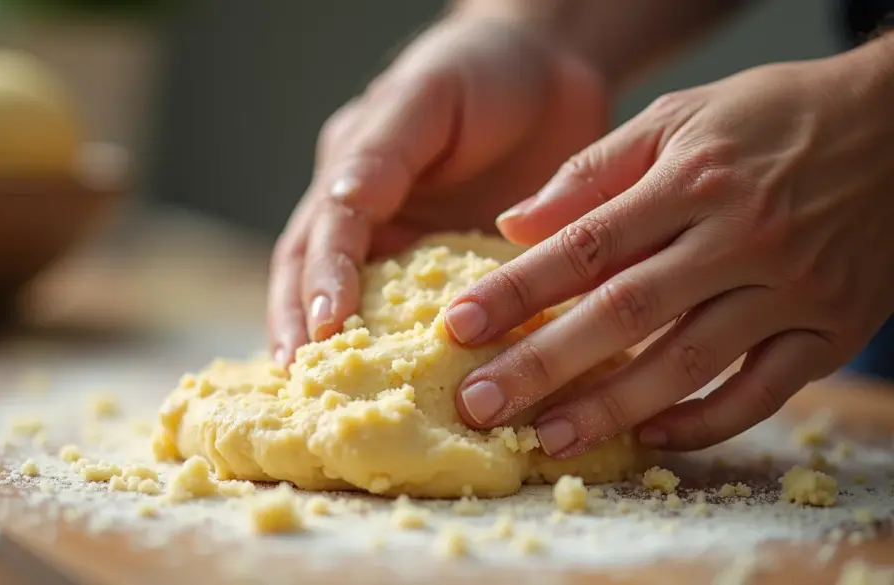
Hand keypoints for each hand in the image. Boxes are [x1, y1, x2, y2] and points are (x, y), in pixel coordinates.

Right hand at [268, 14, 609, 364]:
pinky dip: (412, 353)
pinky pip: (428, 315)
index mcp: (355, 171)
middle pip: (317, 277)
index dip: (322, 280)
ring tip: (334, 400)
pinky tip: (412, 392)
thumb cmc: (482, 71)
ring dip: (344, 350)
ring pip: (364, 304)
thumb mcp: (426, 96)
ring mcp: (408, 245)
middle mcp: (370, 215)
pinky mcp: (455, 269)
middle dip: (304, 327)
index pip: (327, 232)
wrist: (551, 70)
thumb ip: (382, 149)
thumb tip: (343, 201)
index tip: (326, 329)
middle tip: (302, 381)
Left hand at [446, 37, 893, 455]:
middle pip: (624, 313)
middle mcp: (739, 237)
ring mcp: (789, 289)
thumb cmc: (776, 117)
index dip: (517, 290)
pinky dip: (707, 422)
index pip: (585, 245)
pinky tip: (652, 436)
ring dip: (612, 408)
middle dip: (542, 364)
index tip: (458, 325)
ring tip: (546, 438)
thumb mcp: (682, 118)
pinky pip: (762, 392)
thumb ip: (595, 170)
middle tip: (479, 404)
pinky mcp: (830, 330)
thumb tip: (516, 225)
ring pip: (686, 362)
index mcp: (693, 179)